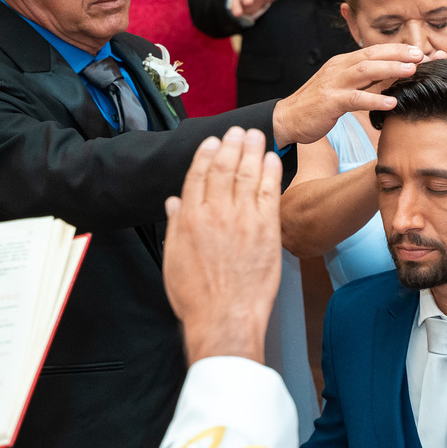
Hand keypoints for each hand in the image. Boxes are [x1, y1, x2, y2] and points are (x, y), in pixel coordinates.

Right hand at [162, 127, 281, 363]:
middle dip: (231, 145)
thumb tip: (174, 202)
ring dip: (251, 151)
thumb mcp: (174, 259)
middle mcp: (215, 213)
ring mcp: (242, 219)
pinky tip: (272, 159)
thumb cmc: (197, 296)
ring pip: (246, 175)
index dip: (205, 155)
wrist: (224, 317)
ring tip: (256, 135)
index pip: (197, 176)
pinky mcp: (266, 229)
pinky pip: (269, 192)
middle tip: (238, 130)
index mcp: (189, 219)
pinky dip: (270, 172)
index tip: (212, 141)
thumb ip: (176, 225)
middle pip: (223, 169)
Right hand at [271, 44, 425, 145]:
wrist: (287, 118)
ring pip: (364, 71)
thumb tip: (391, 77)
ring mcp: (333, 84)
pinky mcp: (329, 101)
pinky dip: (374, 100)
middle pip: (371, 55)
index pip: (373, 51)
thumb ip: (364, 81)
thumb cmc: (318, 105)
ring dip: (390, 69)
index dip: (397, 49)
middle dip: (398, 53)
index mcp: (343, 63)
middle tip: (421, 55)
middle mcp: (339, 68)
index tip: (420, 51)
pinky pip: (355, 99)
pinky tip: (391, 103)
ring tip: (412, 71)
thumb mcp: (343, 87)